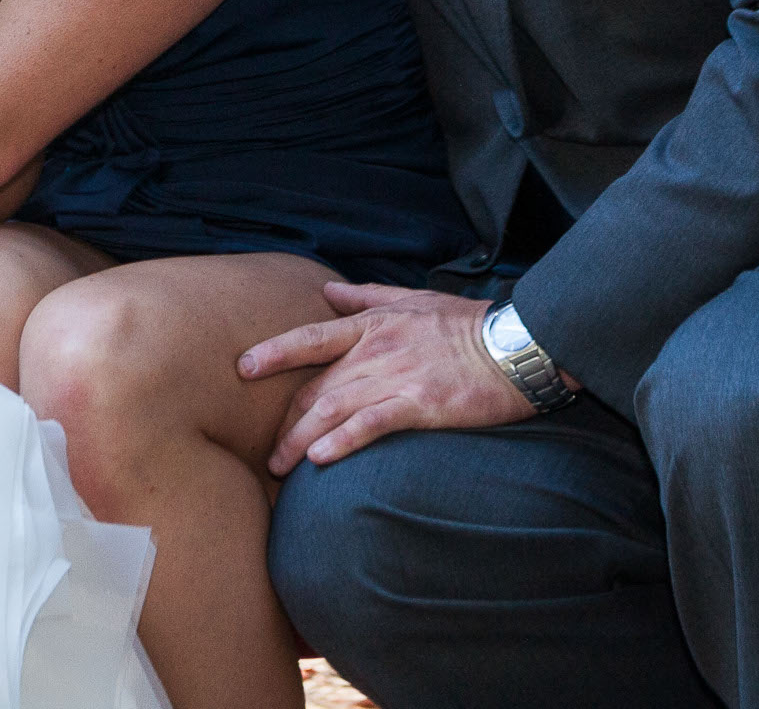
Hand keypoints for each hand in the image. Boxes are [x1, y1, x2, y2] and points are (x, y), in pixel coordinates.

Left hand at [239, 283, 542, 474]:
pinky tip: (320, 458)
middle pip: (315, 388)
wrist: (516, 344)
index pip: (309, 338)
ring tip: (279, 468)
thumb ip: (367, 296)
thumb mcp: (413, 299)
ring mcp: (395, 377)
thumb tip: (328, 291)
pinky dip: (342, 441)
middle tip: (265, 453)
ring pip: (334, 409)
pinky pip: (370, 424)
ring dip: (300, 440)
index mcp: (372, 325)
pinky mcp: (419, 404)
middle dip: (284, 422)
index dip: (273, 353)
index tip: (242, 368)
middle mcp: (375, 351)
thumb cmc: (467, 324)